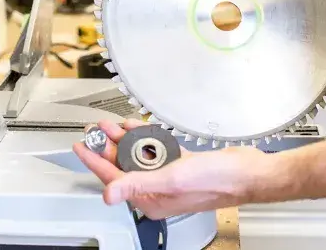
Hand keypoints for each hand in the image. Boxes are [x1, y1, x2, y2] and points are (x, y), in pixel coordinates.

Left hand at [73, 119, 270, 218]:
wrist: (246, 172)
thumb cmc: (216, 180)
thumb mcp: (171, 179)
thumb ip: (137, 183)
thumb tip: (108, 193)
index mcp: (151, 200)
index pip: (114, 179)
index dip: (94, 161)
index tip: (80, 147)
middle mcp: (157, 190)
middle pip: (123, 165)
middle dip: (107, 146)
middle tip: (94, 129)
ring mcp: (169, 176)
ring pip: (138, 156)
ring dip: (125, 139)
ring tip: (111, 125)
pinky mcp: (180, 164)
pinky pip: (156, 150)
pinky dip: (146, 138)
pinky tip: (137, 128)